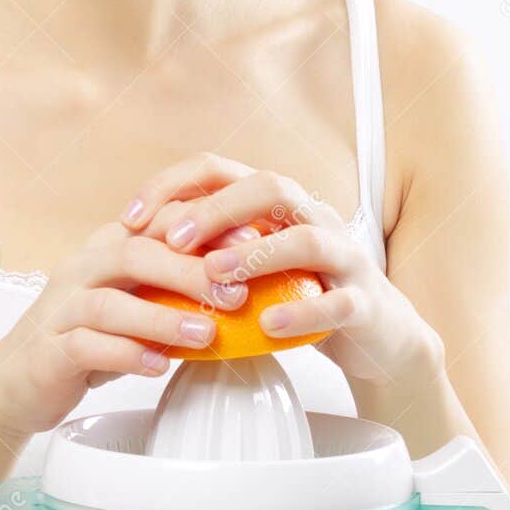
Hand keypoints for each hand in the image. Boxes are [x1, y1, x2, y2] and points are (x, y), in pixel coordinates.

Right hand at [0, 214, 261, 439]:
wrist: (16, 383)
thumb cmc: (84, 341)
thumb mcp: (132, 307)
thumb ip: (172, 293)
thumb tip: (242, 286)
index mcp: (105, 250)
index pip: (155, 223)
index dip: (203, 229)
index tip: (250, 245)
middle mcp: (80, 271)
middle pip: (134, 254)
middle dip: (188, 271)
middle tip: (233, 293)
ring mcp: (60, 310)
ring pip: (110, 302)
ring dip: (161, 318)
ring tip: (204, 334)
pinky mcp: (48, 350)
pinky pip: (86, 346)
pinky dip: (125, 355)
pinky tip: (157, 367)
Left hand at [119, 152, 441, 390]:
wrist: (379, 339)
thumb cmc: (304, 296)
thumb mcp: (251, 266)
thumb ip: (206, 249)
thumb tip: (133, 247)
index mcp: (279, 204)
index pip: (220, 170)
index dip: (172, 186)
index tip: (130, 218)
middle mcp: (315, 217)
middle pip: (269, 187)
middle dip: (216, 209)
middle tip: (172, 239)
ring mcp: (346, 258)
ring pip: (308, 238)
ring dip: (256, 253)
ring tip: (215, 274)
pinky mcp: (365, 303)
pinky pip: (338, 301)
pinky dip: (303, 311)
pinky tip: (270, 324)